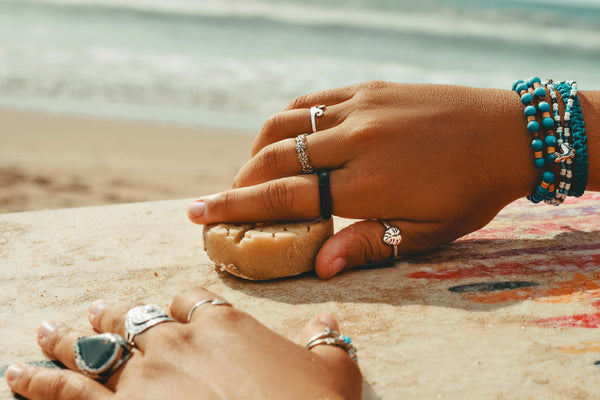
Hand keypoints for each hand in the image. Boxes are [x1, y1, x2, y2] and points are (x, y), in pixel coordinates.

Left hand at [5, 287, 360, 399]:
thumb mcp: (333, 374)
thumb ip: (326, 342)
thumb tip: (328, 322)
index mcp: (225, 325)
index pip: (190, 302)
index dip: (178, 306)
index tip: (171, 312)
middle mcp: (179, 342)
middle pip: (137, 320)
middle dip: (115, 316)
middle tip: (94, 311)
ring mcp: (145, 377)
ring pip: (96, 348)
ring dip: (69, 339)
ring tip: (48, 331)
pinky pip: (68, 392)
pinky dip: (40, 382)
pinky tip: (18, 374)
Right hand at [188, 81, 537, 277]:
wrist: (511, 133)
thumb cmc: (471, 191)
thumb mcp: (427, 233)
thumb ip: (368, 244)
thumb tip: (321, 266)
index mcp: (368, 183)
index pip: (285, 198)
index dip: (236, 207)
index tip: (198, 212)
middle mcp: (355, 140)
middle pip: (274, 159)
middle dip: (236, 181)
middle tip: (218, 199)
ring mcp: (359, 107)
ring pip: (284, 122)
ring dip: (256, 148)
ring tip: (250, 172)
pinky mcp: (367, 88)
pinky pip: (310, 99)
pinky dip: (286, 119)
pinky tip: (283, 138)